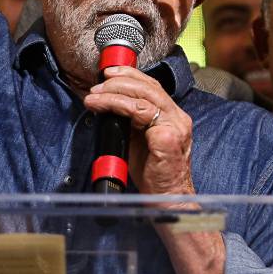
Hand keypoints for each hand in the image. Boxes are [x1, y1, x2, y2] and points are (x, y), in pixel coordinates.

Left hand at [83, 66, 192, 194]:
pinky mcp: (167, 137)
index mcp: (173, 117)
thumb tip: (108, 106)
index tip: (109, 74)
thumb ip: (132, 123)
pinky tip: (103, 107)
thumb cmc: (154, 174)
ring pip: (143, 97)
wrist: (167, 199)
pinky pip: (140, 113)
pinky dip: (118, 106)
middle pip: (148, 87)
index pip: (153, 87)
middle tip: (97, 86)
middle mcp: (178, 118)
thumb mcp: (141, 142)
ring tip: (94, 97)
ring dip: (113, 93)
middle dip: (119, 81)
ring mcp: (175, 126)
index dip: (131, 75)